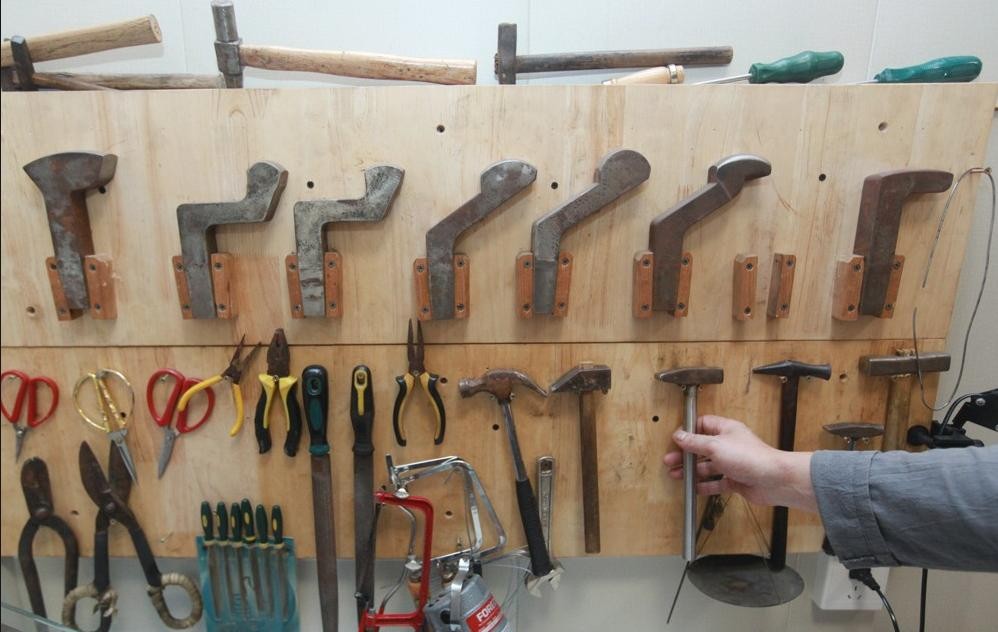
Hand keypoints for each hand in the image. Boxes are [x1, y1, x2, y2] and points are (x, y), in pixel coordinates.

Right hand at [663, 414, 817, 512]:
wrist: (773, 480)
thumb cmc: (749, 457)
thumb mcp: (715, 446)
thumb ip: (694, 442)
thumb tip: (678, 435)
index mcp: (726, 430)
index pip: (703, 424)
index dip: (688, 431)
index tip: (676, 439)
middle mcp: (729, 445)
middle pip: (702, 447)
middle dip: (685, 454)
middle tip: (670, 460)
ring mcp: (733, 463)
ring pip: (707, 466)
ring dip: (692, 471)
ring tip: (676, 475)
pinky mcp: (736, 480)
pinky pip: (717, 482)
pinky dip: (705, 485)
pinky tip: (695, 488)